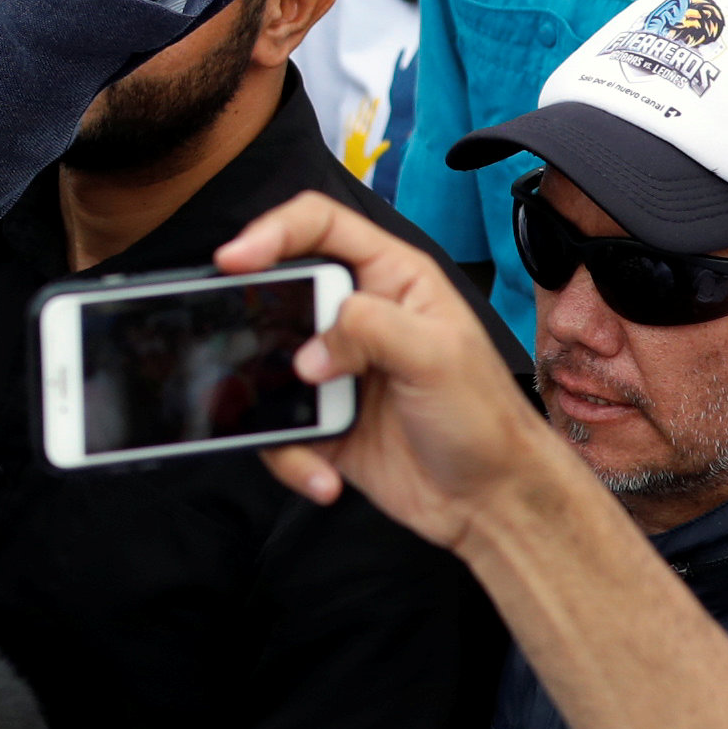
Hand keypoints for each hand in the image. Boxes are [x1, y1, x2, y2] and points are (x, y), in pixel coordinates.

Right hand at [220, 191, 554, 553]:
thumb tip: (307, 350)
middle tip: (255, 351)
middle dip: (259, 323)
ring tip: (312, 428)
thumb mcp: (437, 356)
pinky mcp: (319, 419)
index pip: (320, 225)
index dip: (273, 230)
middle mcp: (356, 316)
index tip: (235, 257)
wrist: (492, 502)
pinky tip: (324, 476)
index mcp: (391, 278)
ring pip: (265, 365)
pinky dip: (289, 455)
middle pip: (279, 291)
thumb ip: (370, 329)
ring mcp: (333, 368)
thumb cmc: (486, 418)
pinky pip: (275, 428)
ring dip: (273, 402)